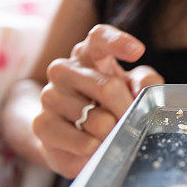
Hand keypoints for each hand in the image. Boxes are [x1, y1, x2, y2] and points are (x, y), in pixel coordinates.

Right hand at [32, 24, 163, 177]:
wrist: (76, 136)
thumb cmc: (112, 102)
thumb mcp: (135, 87)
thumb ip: (146, 82)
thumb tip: (143, 89)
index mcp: (89, 52)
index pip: (99, 37)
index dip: (118, 41)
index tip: (137, 51)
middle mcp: (64, 69)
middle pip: (107, 87)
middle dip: (127, 110)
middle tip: (133, 123)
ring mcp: (49, 95)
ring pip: (96, 120)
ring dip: (113, 134)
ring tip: (111, 134)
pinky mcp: (41, 124)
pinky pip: (81, 143)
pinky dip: (96, 149)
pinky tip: (95, 147)